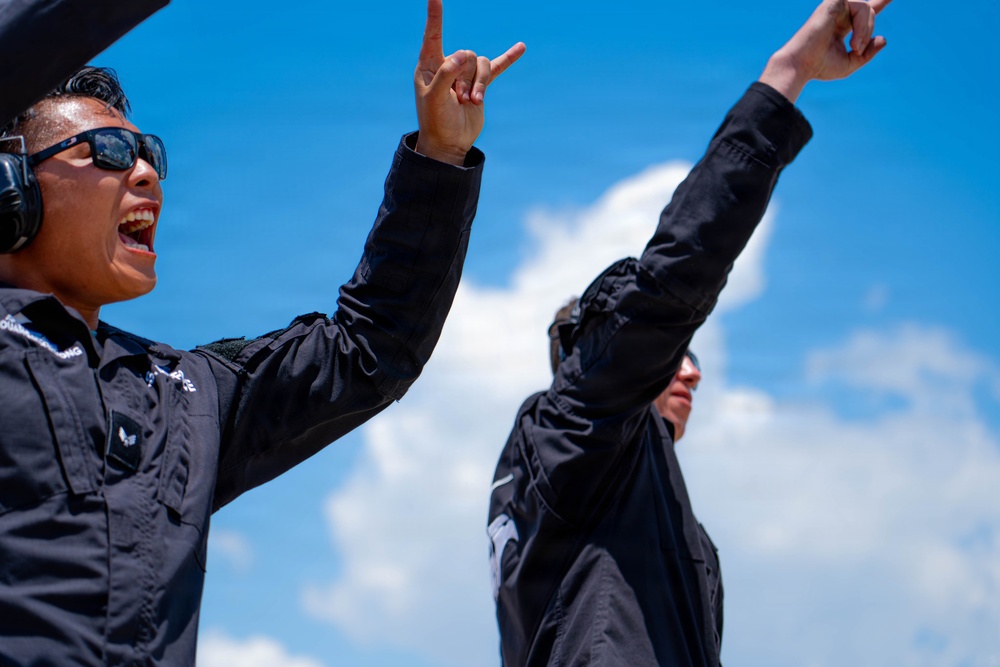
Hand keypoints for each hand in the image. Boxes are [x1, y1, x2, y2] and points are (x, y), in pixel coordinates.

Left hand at [414, 0, 524, 165]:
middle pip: (466, 55)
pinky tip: (521, 48)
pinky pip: (497, 67)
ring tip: (472, 101)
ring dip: (479, 83)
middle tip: (460, 98)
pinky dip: (508, 58)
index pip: (433, 35)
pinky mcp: (481, 84)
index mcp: (429, 66)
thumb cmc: (435, 121)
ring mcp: (465, 74)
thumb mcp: (434, 99)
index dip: (435, 16)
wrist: (449, 142)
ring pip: (481, 64)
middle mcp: (447, 65)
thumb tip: (463, 56)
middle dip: (466, 77)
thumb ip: (445, 74)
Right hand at [760, 0, 891, 102]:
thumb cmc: (820, 67)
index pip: (863, 12)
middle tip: (857, 50)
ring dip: (866, 30)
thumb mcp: (850, 63)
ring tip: (855, 47)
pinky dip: (862, 25)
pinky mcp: (834, 2)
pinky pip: (862, 7)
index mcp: (841, 26)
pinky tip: (853, 41)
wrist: (801, 64)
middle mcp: (839, 14)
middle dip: (868, 31)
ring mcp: (836, 7)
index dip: (879, 3)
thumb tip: (883, 39)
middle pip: (869, 11)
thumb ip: (868, 53)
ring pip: (867, 9)